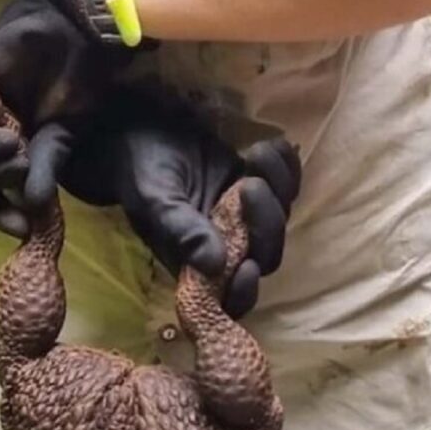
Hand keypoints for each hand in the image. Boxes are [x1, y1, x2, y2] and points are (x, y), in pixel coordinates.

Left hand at [0, 0, 126, 237]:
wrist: (77, 32)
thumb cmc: (79, 81)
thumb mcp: (63, 136)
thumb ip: (45, 169)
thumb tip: (33, 208)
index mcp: (11, 142)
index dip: (1, 212)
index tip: (22, 229)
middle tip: (25, 172)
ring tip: (19, 153)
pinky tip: (6, 139)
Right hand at [29, 87, 301, 317]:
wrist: (143, 132)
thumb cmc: (142, 173)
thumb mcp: (155, 203)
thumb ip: (182, 233)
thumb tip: (215, 265)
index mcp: (198, 264)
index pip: (231, 297)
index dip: (245, 291)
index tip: (248, 266)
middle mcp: (227, 246)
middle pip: (267, 254)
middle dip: (267, 223)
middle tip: (249, 184)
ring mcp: (246, 218)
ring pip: (281, 218)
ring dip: (279, 187)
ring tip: (254, 154)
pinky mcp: (258, 186)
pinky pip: (288, 185)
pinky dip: (287, 167)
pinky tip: (271, 146)